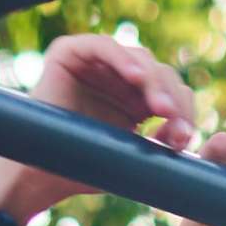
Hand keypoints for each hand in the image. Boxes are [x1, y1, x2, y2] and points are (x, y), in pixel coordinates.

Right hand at [0, 34, 199, 219]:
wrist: (38, 177)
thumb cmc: (81, 170)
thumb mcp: (132, 155)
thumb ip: (160, 141)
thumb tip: (187, 134)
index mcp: (133, 97)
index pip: (169, 92)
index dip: (183, 111)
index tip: (185, 138)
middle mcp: (116, 76)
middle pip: (158, 74)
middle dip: (171, 99)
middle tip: (177, 127)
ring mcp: (94, 61)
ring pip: (137, 60)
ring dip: (154, 83)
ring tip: (161, 111)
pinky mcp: (71, 52)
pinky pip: (104, 47)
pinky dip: (123, 60)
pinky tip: (138, 79)